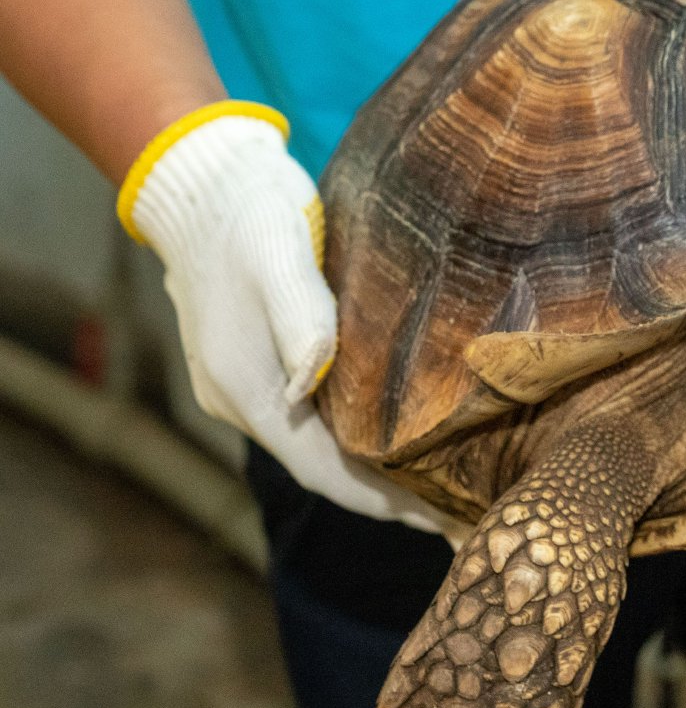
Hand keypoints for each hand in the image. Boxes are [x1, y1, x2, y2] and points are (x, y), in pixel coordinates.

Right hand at [123, 104, 453, 533]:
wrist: (200, 182)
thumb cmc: (247, 213)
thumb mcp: (279, 253)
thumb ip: (300, 315)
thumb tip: (313, 376)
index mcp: (247, 388)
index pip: (324, 472)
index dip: (384, 504)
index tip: (443, 525)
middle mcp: (241, 401)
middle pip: (326, 472)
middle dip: (391, 500)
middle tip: (463, 518)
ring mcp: (245, 386)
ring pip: (320, 449)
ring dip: (377, 473)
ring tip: (445, 487)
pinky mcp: (256, 367)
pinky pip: (313, 422)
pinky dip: (358, 441)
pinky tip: (403, 438)